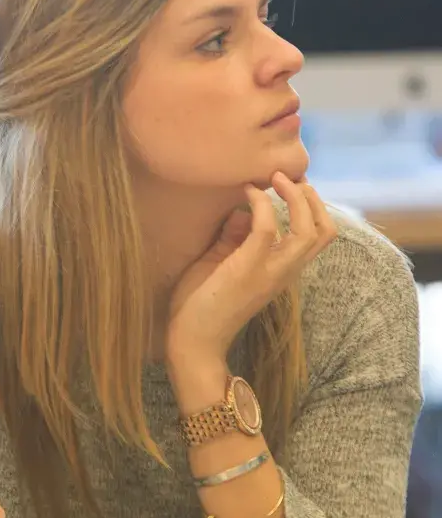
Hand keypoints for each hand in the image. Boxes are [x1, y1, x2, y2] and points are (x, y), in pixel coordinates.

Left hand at [165, 174, 335, 374]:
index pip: (317, 238)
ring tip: (276, 178)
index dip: (312, 207)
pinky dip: (261, 204)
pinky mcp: (249, 269)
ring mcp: (270, 272)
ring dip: (295, 197)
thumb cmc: (202, 303)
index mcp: (282, 271)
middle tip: (288, 176)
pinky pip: (267, 228)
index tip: (289, 184)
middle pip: (324, 232)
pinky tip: (246, 192)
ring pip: (308, 230)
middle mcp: (284, 272)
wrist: (192, 341)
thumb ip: (236, 237)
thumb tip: (242, 208)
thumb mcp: (222, 261)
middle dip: (312, 198)